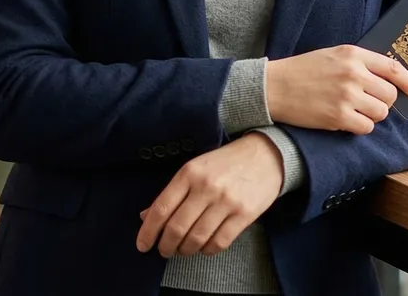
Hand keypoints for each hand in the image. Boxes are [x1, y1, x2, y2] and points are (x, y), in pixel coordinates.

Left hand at [135, 133, 283, 257]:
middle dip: (166, 245)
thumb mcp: (194, 169)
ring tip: (182, 250)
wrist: (264, 156)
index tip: (142, 245)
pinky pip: (219, 242)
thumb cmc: (225, 163)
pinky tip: (204, 247)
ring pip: (197, 238)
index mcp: (189, 173)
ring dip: (185, 250)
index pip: (161, 208)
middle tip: (163, 251)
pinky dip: (207, 250)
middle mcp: (206, 187)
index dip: (148, 231)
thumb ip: (172, 193)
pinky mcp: (244, 215)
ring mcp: (226, 202)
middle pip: (177, 227)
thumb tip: (146, 216)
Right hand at [265, 45, 407, 134]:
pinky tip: (346, 120)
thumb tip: (389, 79)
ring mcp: (347, 96)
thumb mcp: (333, 55)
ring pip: (381, 113)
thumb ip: (359, 63)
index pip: (393, 68)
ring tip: (354, 111)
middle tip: (369, 103)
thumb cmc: (302, 71)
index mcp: (353, 55)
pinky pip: (366, 127)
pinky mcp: (338, 116)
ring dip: (371, 115)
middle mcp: (353, 74)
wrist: (274, 87)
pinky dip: (360, 127)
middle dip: (384, 102)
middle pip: (389, 94)